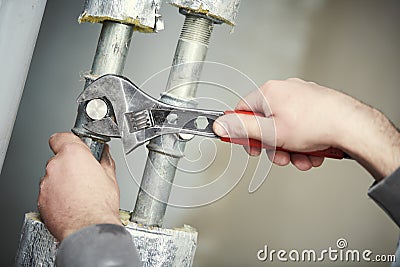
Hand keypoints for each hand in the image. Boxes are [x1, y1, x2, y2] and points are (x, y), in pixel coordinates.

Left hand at [38, 133, 120, 240]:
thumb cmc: (100, 206)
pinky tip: (71, 204)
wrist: (89, 229)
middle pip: (59, 159)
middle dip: (69, 166)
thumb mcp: (110, 177)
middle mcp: (56, 166)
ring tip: (78, 194)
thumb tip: (104, 154)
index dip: (68, 141)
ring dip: (62, 182)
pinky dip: (57, 197)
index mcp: (73, 155)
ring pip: (53, 177)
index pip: (61, 137)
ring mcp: (46, 184)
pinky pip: (48, 193)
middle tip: (84, 177)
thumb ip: (104, 160)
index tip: (74, 147)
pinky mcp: (41, 200)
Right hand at [213, 78, 399, 178]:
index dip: (243, 131)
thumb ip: (242, 129)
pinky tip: (311, 153)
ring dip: (290, 149)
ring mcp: (301, 99)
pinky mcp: (315, 107)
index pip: (243, 110)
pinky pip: (300, 128)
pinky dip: (303, 144)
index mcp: (270, 92)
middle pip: (266, 124)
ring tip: (301, 158)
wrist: (352, 126)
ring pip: (285, 130)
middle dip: (272, 146)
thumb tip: (220, 125)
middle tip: (279, 156)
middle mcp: (285, 91)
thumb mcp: (270, 132)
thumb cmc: (315, 124)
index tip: (247, 144)